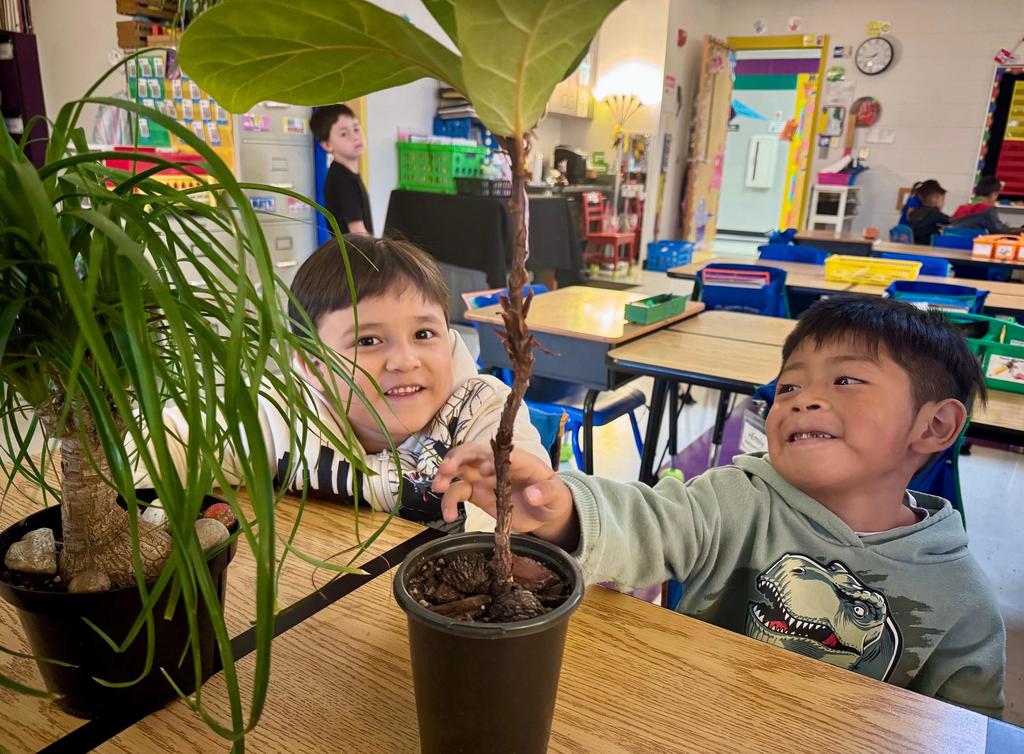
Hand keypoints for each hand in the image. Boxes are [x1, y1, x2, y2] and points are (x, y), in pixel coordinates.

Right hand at [432, 443, 577, 546]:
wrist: (545, 513)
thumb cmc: (552, 496)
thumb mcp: (556, 495)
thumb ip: (545, 493)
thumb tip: (531, 496)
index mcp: (516, 459)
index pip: (498, 452)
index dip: (488, 458)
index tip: (485, 472)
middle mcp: (495, 465)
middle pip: (471, 453)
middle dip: (456, 458)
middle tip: (446, 471)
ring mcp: (483, 479)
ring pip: (459, 470)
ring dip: (445, 476)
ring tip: (438, 489)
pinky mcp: (476, 494)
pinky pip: (457, 493)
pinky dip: (449, 502)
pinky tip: (448, 515)